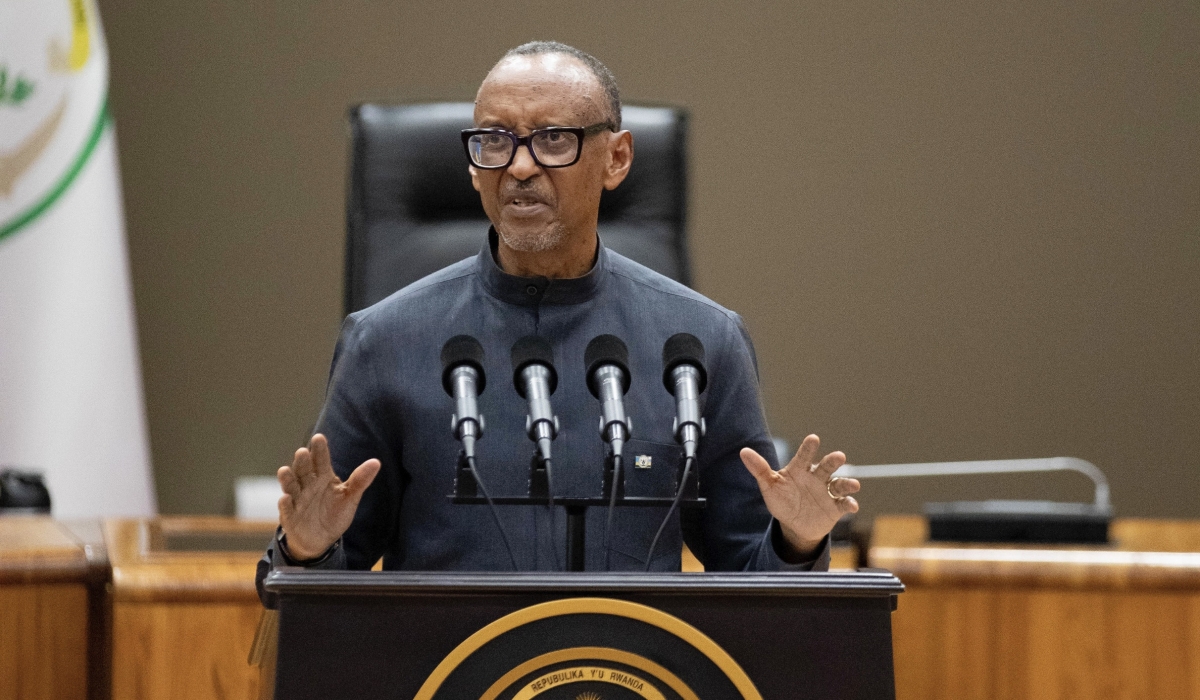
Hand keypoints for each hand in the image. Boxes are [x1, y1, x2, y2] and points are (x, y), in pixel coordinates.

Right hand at [277, 434, 379, 559]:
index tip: (319, 438)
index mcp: (323, 477)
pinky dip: (285, 504)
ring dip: (287, 479)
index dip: (320, 450)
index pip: (321, 460)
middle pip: (304, 471)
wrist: (321, 538)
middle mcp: (308, 485)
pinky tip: (285, 498)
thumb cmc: (335, 513)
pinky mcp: (290, 517)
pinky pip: (286, 510)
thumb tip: (376, 462)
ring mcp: (298, 500)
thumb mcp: (349, 497)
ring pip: (291, 487)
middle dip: (302, 462)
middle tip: (302, 452)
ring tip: (284, 470)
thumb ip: (360, 480)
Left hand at [740, 434, 859, 556]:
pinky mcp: (835, 507)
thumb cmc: (782, 500)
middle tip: (839, 456)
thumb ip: (760, 469)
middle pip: (826, 467)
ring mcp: (827, 492)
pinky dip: (849, 503)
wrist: (794, 524)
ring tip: (853, 485)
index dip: (808, 448)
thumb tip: (743, 451)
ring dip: (847, 484)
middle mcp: (816, 478)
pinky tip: (852, 505)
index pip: (804, 456)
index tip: (813, 438)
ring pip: (839, 484)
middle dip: (833, 461)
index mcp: (800, 470)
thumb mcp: (770, 486)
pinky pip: (844, 504)